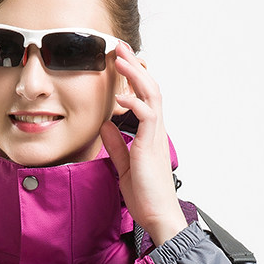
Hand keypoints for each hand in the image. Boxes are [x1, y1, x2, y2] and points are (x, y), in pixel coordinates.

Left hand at [100, 42, 187, 246]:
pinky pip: (146, 116)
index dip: (133, 78)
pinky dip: (134, 103)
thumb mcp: (124, 165)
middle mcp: (155, 130)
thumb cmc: (146, 195)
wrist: (158, 216)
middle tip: (119, 47)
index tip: (119, 62)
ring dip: (136, 76)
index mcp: (149, 134)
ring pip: (151, 95)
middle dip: (134, 66)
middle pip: (149, 88)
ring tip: (121, 59)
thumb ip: (115, 145)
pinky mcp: (150, 146)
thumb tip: (105, 125)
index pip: (143, 97)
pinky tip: (121, 97)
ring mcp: (155, 136)